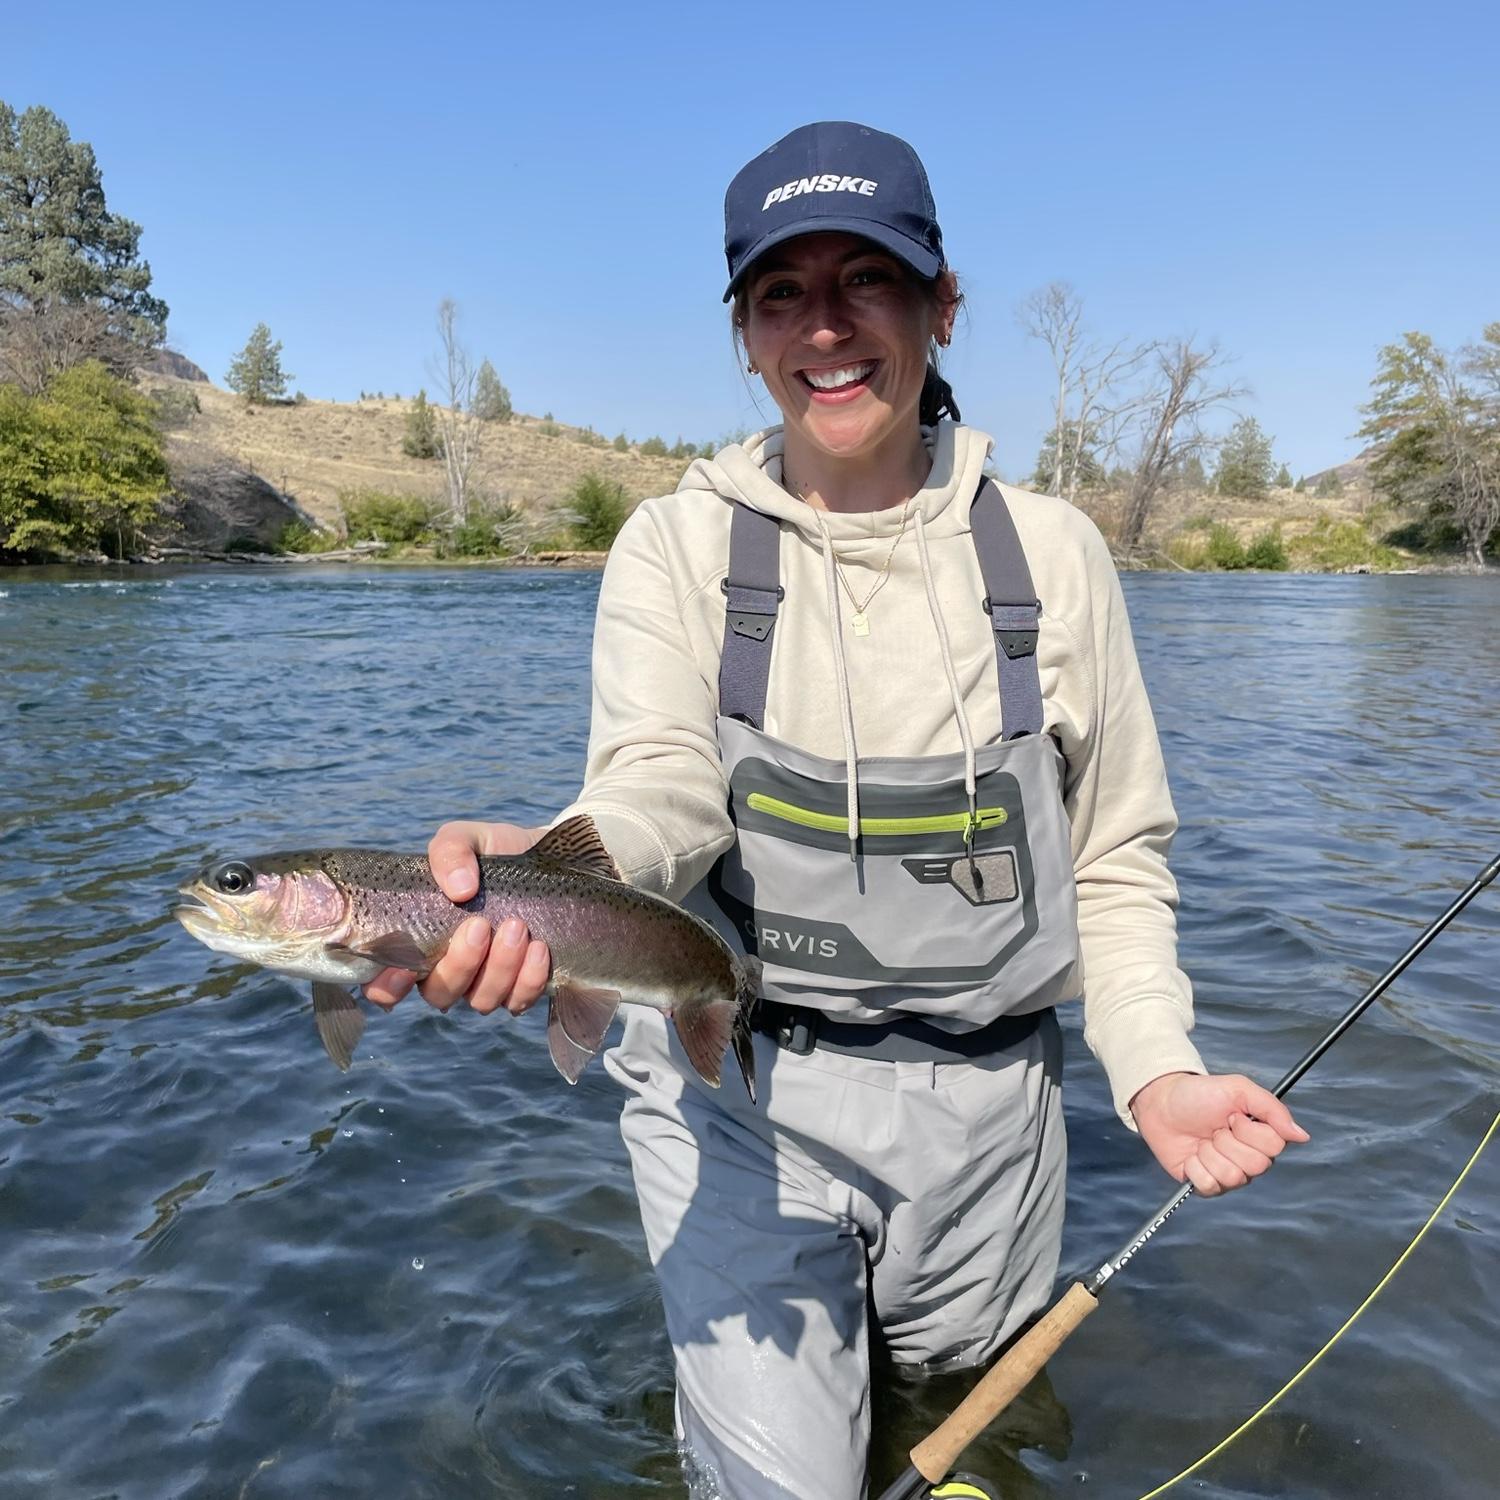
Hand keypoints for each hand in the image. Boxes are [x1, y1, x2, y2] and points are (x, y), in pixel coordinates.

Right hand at [362, 821, 551, 1016]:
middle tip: (480, 925)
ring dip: (499, 967)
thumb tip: (459, 889)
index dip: (387, 987)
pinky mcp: (522, 987)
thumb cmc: (493, 853)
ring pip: (481, 1000)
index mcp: (419, 941)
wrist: (547, 859)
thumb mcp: (466, 838)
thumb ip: (448, 852)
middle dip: (459, 964)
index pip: (385, 984)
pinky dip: (529, 977)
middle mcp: (447, 969)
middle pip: (439, 993)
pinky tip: (539, 947)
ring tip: (516, 926)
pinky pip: (520, 1000)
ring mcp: (485, 983)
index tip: (404, 968)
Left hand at [1130, 1071, 1309, 1196]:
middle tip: (1215, 1128)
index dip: (1250, 1131)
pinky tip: (1191, 1154)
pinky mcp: (1205, 1185)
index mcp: (1260, 1137)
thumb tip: (1302, 1135)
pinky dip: (1195, 1167)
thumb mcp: (1237, 1089)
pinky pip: (1209, 1186)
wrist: (1161, 1103)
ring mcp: (1228, 1174)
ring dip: (1210, 1153)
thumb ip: (1272, 1109)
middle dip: (1228, 1141)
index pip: (1274, 1147)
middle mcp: (1248, 1159)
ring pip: (1232, 1176)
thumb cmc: (1199, 1094)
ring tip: (1202, 1140)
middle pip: (1255, 1165)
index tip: (1233, 1116)